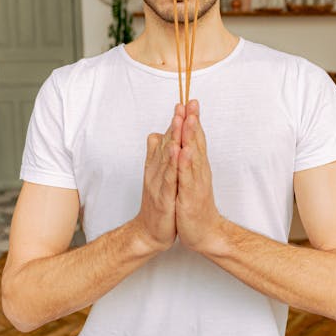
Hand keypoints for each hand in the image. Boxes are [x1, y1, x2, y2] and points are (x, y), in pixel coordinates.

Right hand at [134, 103, 184, 252]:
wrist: (150, 232)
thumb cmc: (158, 204)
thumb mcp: (158, 177)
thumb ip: (156, 155)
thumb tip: (155, 135)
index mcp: (158, 165)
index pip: (168, 139)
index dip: (176, 121)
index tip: (185, 103)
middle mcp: (157, 170)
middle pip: (167, 143)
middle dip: (175, 123)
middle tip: (183, 104)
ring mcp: (159, 183)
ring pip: (167, 157)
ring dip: (173, 138)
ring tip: (180, 120)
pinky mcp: (163, 197)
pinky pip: (169, 178)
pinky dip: (173, 164)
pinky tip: (178, 151)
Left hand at [176, 100, 221, 252]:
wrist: (204, 233)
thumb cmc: (194, 205)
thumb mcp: (188, 180)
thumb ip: (185, 161)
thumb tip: (181, 144)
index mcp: (197, 167)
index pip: (195, 139)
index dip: (192, 120)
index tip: (189, 101)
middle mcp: (199, 172)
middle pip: (197, 142)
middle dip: (193, 122)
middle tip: (192, 102)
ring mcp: (196, 183)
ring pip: (194, 157)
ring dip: (191, 138)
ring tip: (189, 119)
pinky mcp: (191, 197)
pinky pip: (188, 178)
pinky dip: (186, 165)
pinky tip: (183, 152)